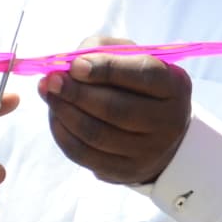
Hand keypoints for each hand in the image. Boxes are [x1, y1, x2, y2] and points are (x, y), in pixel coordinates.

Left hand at [39, 46, 191, 185]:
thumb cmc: (135, 84)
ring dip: (64, 112)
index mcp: (174, 85)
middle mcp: (168, 121)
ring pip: (96, 134)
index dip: (106, 69)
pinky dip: (63, 133)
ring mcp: (149, 151)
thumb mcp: (129, 57)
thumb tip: (67, 64)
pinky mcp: (126, 171)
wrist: (156, 131)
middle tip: (51, 80)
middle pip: (116, 109)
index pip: (142, 75)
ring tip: (48, 93)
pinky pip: (85, 154)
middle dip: (77, 93)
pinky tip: (55, 116)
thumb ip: (101, 50)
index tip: (75, 65)